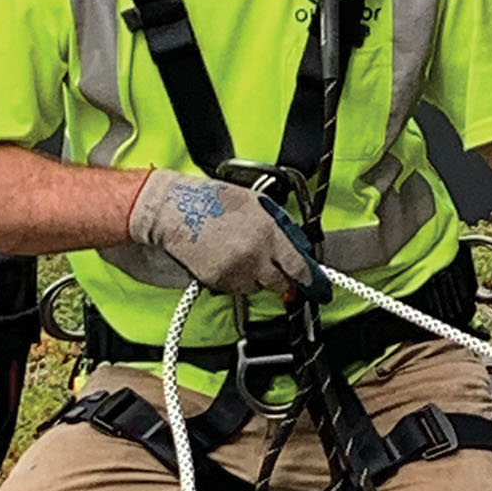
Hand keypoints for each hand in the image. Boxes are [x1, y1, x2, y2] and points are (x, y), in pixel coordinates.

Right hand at [127, 170, 329, 302]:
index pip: (298, 266)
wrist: (175, 211)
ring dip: (257, 277)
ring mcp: (236, 271)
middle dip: (282, 278)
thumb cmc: (213, 201)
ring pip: (258, 287)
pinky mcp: (218, 282)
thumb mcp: (256, 203)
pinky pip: (237, 289)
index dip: (310, 279)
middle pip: (280, 283)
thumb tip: (297, 246)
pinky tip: (227, 260)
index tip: (316, 286)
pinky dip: (237, 280)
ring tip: (242, 254)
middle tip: (275, 269)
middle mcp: (255, 255)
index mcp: (268, 232)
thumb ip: (279, 226)